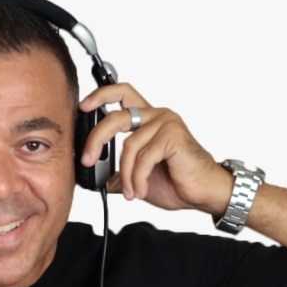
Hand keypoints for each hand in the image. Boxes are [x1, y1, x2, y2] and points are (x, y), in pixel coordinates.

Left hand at [79, 84, 231, 214]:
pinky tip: (139, 190)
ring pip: (129, 146)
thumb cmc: (177, 181)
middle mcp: (157, 116)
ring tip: (130, 191)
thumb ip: (119, 173)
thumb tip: (97, 180)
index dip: (101, 95)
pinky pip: (144, 157)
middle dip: (96, 139)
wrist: (203, 193)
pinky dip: (137, 178)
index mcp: (148, 119)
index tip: (83, 107)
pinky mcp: (173, 136)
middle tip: (87, 160)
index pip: (122, 93)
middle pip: (116, 116)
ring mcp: (166, 124)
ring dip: (126, 174)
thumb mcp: (138, 177)